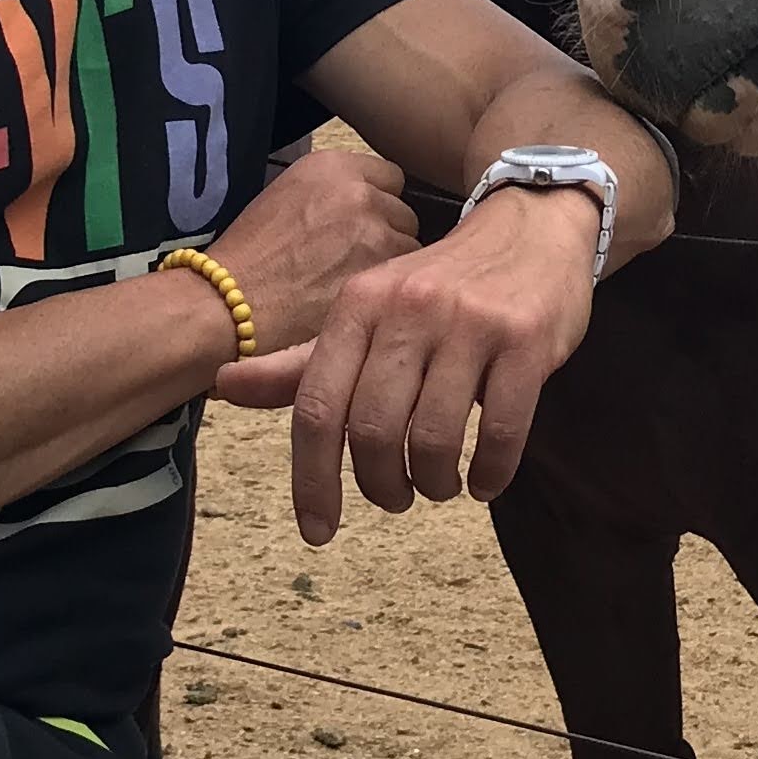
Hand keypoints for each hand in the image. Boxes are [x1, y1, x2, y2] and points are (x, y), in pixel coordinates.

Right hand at [195, 143, 416, 358]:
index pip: (391, 177)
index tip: (363, 224)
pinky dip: (383, 290)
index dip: (380, 203)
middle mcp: (358, 191)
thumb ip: (334, 193)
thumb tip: (368, 204)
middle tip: (354, 260)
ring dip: (389, 264)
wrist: (228, 300)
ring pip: (409, 247)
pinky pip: (399, 279)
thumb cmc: (249, 254)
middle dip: (388, 234)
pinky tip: (356, 300)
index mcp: (332, 166)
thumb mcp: (287, 196)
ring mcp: (373, 232)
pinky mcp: (377, 273)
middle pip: (404, 212)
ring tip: (351, 282)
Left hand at [218, 182, 598, 542]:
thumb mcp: (365, 311)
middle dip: (381, 486)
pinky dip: (489, 475)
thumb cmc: (439, 285)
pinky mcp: (524, 341)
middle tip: (394, 496)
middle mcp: (407, 309)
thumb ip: (300, 360)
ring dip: (434, 483)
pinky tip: (484, 482)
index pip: (316, 407)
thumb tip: (223, 387)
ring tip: (439, 484)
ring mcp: (469, 323)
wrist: (533, 228)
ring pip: (434, 439)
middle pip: (371, 431)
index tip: (318, 530)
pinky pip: (501, 432)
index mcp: (357, 304)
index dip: (311, 480)